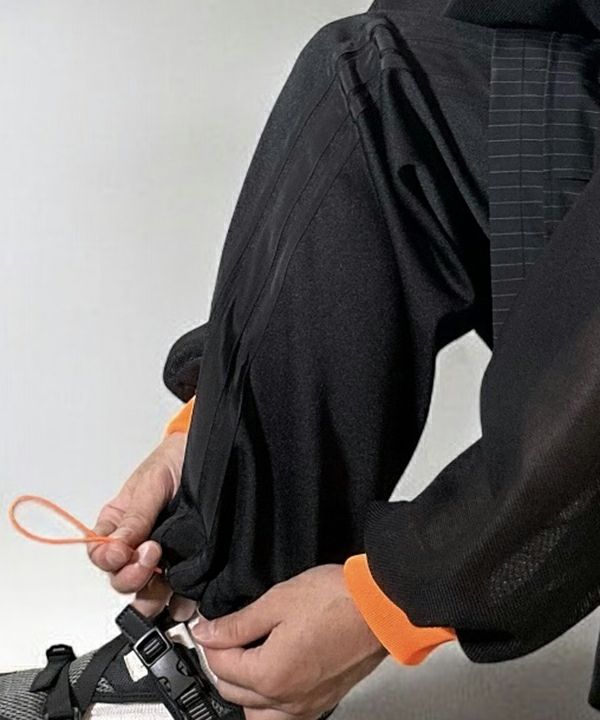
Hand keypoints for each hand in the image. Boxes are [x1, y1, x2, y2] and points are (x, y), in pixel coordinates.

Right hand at [88, 432, 192, 617]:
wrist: (212, 454)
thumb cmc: (177, 461)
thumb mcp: (151, 483)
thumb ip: (135, 517)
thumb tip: (114, 548)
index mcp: (119, 524)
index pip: (100, 554)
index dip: (108, 560)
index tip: (123, 553)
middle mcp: (137, 546)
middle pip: (122, 580)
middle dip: (133, 578)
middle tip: (154, 556)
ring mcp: (164, 560)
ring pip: (148, 594)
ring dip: (155, 597)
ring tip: (171, 581)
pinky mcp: (189, 568)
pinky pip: (180, 596)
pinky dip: (182, 603)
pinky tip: (189, 598)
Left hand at [192, 565, 386, 719]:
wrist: (380, 608)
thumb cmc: (337, 601)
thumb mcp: (278, 601)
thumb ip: (238, 623)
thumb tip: (208, 632)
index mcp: (270, 674)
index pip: (220, 665)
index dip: (210, 639)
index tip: (209, 624)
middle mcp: (286, 699)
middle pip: (233, 691)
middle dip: (222, 663)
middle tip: (224, 635)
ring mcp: (307, 705)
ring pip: (257, 715)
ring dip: (244, 690)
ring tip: (247, 659)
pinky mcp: (324, 701)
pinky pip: (285, 718)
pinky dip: (271, 705)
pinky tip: (275, 679)